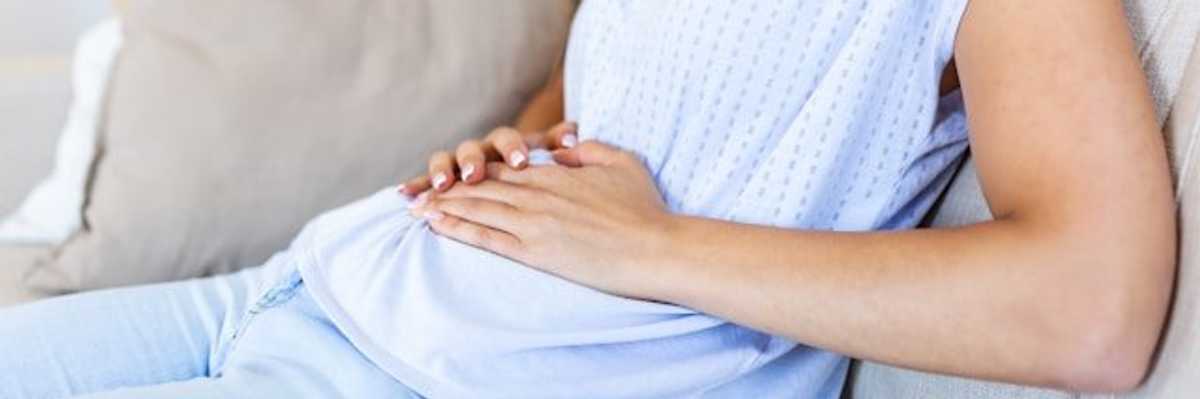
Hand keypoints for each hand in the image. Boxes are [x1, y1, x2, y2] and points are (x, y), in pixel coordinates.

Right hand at [399, 121, 578, 195]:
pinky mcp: (444, 181)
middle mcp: (481, 150)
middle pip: (472, 148)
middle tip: (474, 175)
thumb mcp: (553, 153)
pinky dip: (417, 185)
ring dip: (442, 171)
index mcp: (509, 143)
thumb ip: (560, 142)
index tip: (520, 162)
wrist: (517, 167)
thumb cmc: (540, 165)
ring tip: (440, 185)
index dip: (512, 149)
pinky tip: (404, 194)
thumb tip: (572, 133)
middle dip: (472, 161)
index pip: (508, 139)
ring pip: (447, 160)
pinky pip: (426, 181)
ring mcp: (459, 163)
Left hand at [408, 140, 672, 298]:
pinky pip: (486, 238)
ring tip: (416, 207)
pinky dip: (458, 229)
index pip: (504, 169)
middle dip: (447, 188)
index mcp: (556, 174)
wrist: (654, 249)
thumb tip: (564, 148)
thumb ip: (589, 150)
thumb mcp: (621, 163)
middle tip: (416, 191)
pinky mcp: (535, 251)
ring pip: (478, 209)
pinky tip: (437, 226)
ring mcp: (534, 223)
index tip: (453, 174)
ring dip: (443, 207)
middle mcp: (538, 194)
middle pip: (482, 187)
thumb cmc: (644, 210)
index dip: (475, 170)